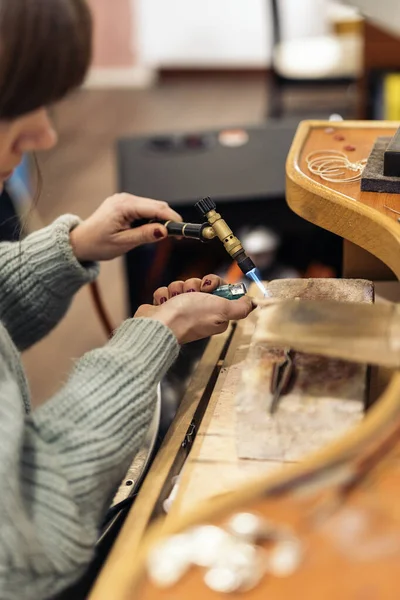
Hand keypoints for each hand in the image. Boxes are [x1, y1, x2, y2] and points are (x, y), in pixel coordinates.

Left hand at [69, 194, 180, 261]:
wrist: (81, 242)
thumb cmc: (97, 244)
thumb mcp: (123, 243)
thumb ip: (144, 235)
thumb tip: (164, 231)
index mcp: (123, 206)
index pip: (156, 208)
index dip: (172, 218)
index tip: (182, 230)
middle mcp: (125, 198)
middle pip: (157, 205)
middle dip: (168, 219)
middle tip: (176, 236)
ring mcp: (124, 199)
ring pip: (152, 206)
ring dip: (159, 219)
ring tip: (159, 236)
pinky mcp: (125, 203)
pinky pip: (144, 208)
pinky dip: (151, 218)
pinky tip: (148, 230)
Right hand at [134, 274, 253, 343]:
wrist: (159, 325)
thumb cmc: (189, 318)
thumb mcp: (222, 309)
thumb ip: (240, 307)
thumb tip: (253, 303)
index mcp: (216, 314)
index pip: (220, 288)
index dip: (214, 283)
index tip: (210, 286)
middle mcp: (201, 312)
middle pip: (201, 284)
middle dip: (194, 284)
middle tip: (193, 294)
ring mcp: (182, 310)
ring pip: (183, 285)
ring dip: (178, 288)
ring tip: (176, 300)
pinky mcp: (167, 308)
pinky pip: (168, 290)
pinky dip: (165, 295)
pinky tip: (166, 303)